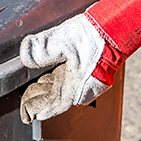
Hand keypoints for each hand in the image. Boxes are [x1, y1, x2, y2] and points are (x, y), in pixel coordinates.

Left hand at [18, 0, 140, 122]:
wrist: (116, 27)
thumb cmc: (95, 37)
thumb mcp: (63, 40)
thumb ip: (42, 49)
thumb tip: (25, 55)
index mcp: (75, 88)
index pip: (50, 106)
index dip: (35, 110)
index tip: (25, 113)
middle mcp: (82, 90)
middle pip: (54, 100)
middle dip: (38, 99)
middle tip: (24, 99)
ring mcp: (88, 83)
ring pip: (61, 91)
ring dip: (46, 90)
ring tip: (33, 87)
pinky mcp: (90, 74)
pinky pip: (69, 83)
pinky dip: (56, 81)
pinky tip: (49, 76)